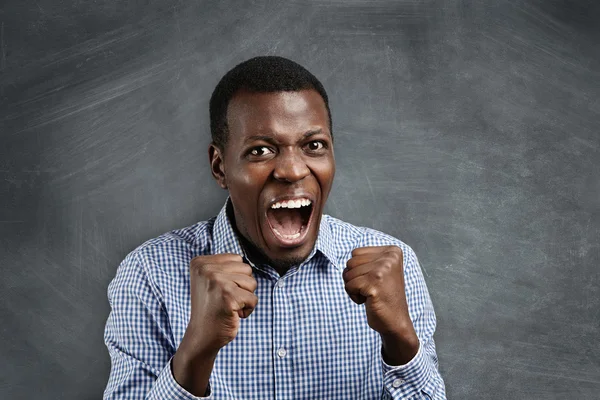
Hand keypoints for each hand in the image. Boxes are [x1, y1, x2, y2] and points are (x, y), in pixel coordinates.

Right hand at [173, 254, 256, 394]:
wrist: (202, 336)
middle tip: (225, 300)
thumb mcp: (210, 280)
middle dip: (242, 287)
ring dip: (245, 298)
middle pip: (246, 269)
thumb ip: (224, 266)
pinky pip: (253, 299)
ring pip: (252, 283)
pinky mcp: (228, 296)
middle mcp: (206, 269)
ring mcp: (217, 281)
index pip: (237, 259)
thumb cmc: (212, 307)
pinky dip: (248, 310)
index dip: (235, 277)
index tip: (220, 291)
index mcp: (200, 262)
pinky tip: (232, 314)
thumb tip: (245, 259)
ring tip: (229, 306)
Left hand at [343, 246, 418, 364]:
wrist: (396, 321)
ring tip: (370, 294)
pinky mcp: (374, 284)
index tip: (374, 280)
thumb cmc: (384, 296)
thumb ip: (368, 259)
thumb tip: (349, 254)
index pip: (355, 253)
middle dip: (354, 278)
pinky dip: (354, 296)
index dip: (358, 269)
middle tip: (371, 289)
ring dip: (354, 288)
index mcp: (392, 251)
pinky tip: (368, 301)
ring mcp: (383, 270)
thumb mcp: (381, 270)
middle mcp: (390, 258)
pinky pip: (349, 286)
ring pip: (347, 274)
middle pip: (350, 262)